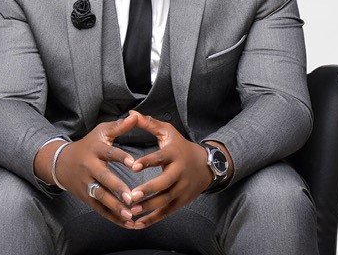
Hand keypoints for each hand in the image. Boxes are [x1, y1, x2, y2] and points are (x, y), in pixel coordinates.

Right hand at [44, 116, 142, 227]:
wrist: (61, 162)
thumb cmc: (88, 144)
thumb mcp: (101, 132)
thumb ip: (120, 126)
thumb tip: (136, 115)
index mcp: (96, 150)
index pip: (109, 153)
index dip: (121, 157)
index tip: (133, 163)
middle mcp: (90, 168)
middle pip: (103, 179)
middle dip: (118, 188)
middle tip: (132, 197)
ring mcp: (86, 184)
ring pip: (100, 197)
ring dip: (115, 207)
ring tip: (131, 215)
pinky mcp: (86, 197)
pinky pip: (100, 209)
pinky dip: (113, 217)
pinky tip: (127, 223)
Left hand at [127, 111, 213, 228]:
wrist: (206, 164)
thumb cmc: (180, 146)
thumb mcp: (167, 131)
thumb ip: (149, 124)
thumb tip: (131, 114)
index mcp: (174, 153)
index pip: (160, 157)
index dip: (148, 161)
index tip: (133, 166)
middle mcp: (179, 172)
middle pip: (165, 183)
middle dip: (148, 190)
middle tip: (132, 196)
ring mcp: (182, 188)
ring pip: (165, 200)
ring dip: (149, 207)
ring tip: (132, 211)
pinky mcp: (182, 201)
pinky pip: (167, 212)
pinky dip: (153, 219)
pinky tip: (138, 224)